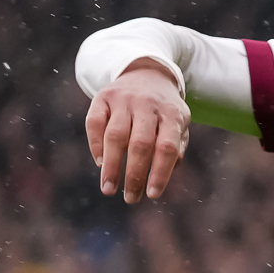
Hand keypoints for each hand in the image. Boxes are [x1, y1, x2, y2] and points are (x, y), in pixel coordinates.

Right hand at [87, 61, 191, 202]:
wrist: (147, 74)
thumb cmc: (165, 111)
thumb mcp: (179, 125)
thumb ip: (175, 148)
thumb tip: (164, 173)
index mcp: (172, 114)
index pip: (166, 148)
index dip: (159, 173)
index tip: (152, 195)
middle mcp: (147, 105)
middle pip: (140, 144)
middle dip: (134, 175)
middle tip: (130, 198)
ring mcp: (123, 99)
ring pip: (115, 136)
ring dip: (111, 166)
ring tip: (109, 189)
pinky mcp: (102, 96)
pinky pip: (94, 123)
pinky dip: (95, 145)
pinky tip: (101, 164)